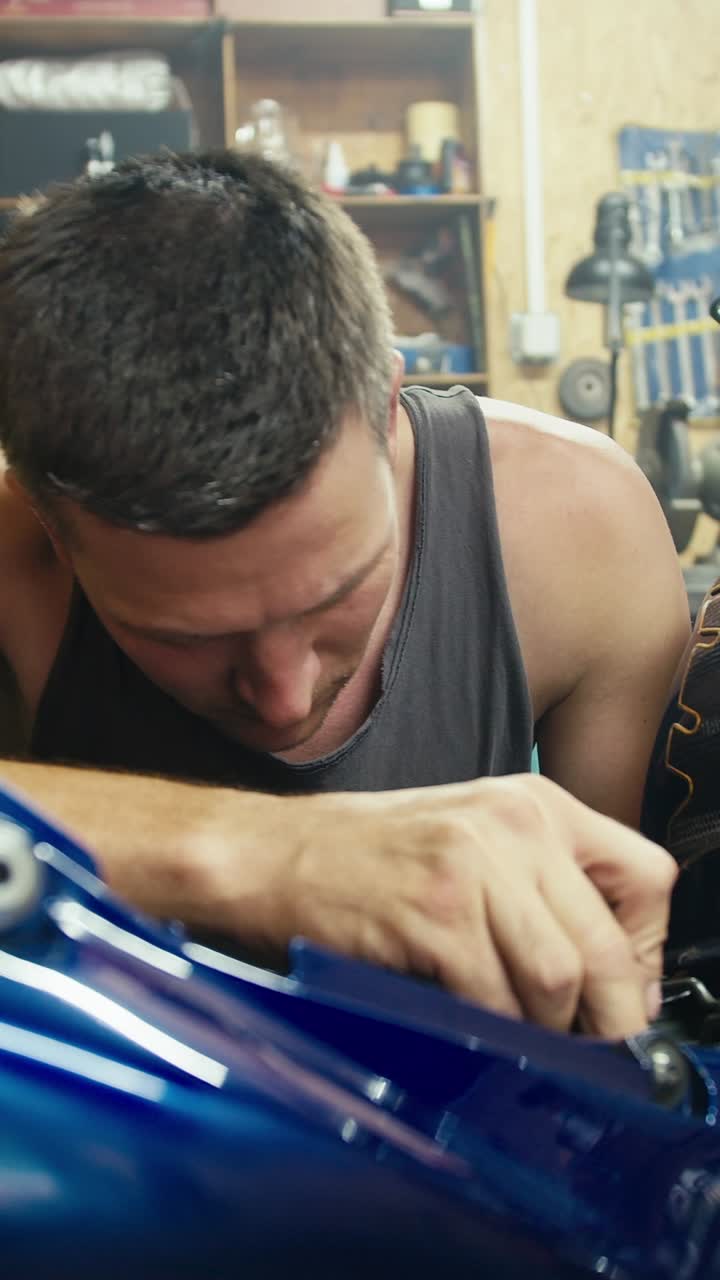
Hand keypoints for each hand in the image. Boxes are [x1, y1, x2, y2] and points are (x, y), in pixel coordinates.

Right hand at [256, 774, 674, 1037]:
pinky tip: (463, 1022)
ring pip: (558, 979)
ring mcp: (471, 865)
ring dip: (541, 1028)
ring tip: (511, 1031)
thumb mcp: (475, 842)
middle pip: (608, 945)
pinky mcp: (432, 913)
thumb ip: (545, 888)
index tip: (624, 995)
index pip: (647, 877)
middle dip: (606, 1019)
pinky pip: (494, 999)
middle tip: (587, 1050)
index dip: (645, 952)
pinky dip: (488, 1030)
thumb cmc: (369, 855)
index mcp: (535, 802)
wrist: (274, 854)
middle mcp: (513, 823)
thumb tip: (613, 978)